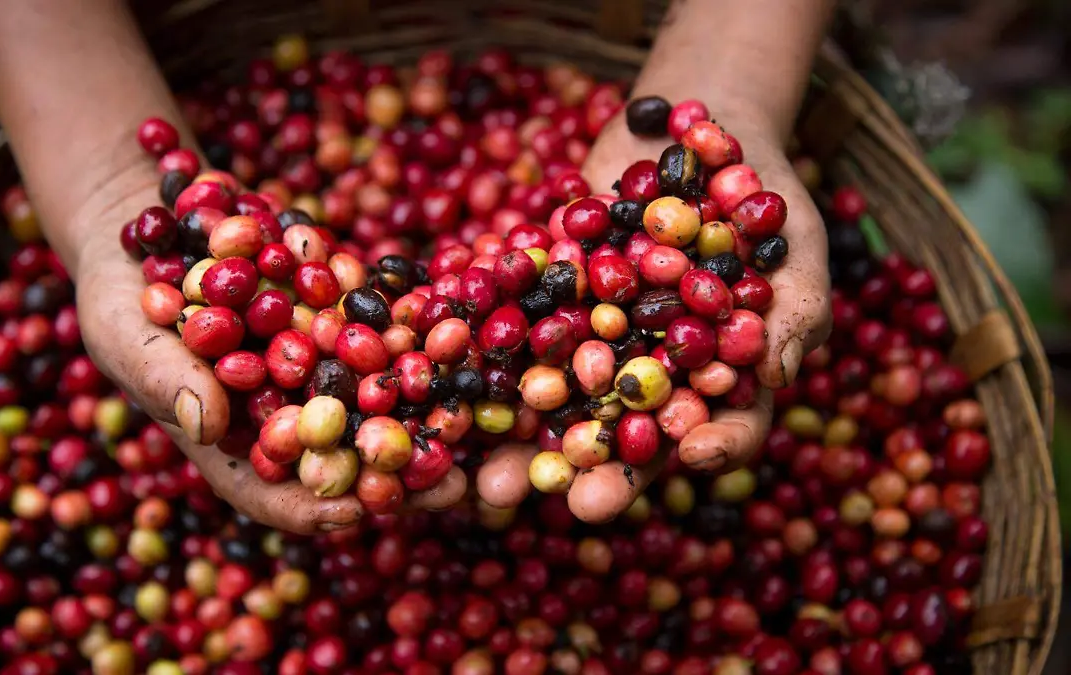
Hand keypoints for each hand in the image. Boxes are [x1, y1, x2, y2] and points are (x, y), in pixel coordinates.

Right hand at [72, 165, 466, 534]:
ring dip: (425, 418)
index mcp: (226, 441)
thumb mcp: (126, 332)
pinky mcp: (332, 321)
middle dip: (395, 475)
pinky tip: (464, 348)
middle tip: (453, 485)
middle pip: (340, 458)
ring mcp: (309, 369)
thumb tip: (206, 421)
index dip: (316, 507)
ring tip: (478, 426)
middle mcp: (277, 413)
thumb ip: (164, 375)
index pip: (272, 493)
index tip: (362, 511)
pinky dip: (420, 346)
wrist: (147, 224)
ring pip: (374, 405)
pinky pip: (382, 340)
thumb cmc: (119, 292)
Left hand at [475, 111, 829, 522]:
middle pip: (631, 436)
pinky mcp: (548, 305)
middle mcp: (653, 372)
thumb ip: (795, 306)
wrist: (688, 120)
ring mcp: (596, 342)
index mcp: (720, 375)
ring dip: (527, 446)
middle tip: (577, 505)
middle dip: (603, 474)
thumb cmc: (759, 188)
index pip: (727, 425)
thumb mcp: (794, 240)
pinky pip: (515, 340)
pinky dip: (484, 368)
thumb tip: (775, 372)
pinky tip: (454, 391)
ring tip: (492, 483)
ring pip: (561, 405)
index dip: (717, 444)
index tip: (695, 454)